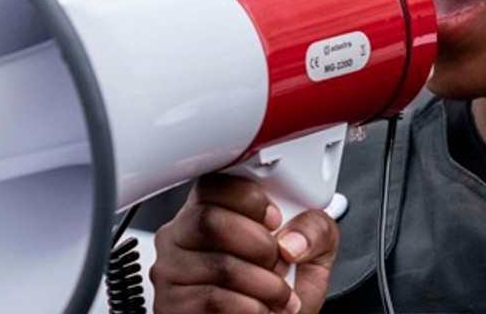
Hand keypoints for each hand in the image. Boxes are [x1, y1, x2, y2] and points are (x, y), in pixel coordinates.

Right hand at [150, 174, 339, 313]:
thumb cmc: (282, 294)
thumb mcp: (311, 255)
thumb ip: (315, 230)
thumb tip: (292, 241)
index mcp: (209, 210)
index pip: (213, 184)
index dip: (248, 199)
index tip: (275, 220)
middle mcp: (181, 237)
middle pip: (210, 221)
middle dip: (260, 246)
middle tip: (278, 264)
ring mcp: (170, 272)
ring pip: (219, 266)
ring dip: (265, 286)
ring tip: (278, 297)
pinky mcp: (172, 307)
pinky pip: (214, 301)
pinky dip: (252, 309)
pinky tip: (259, 311)